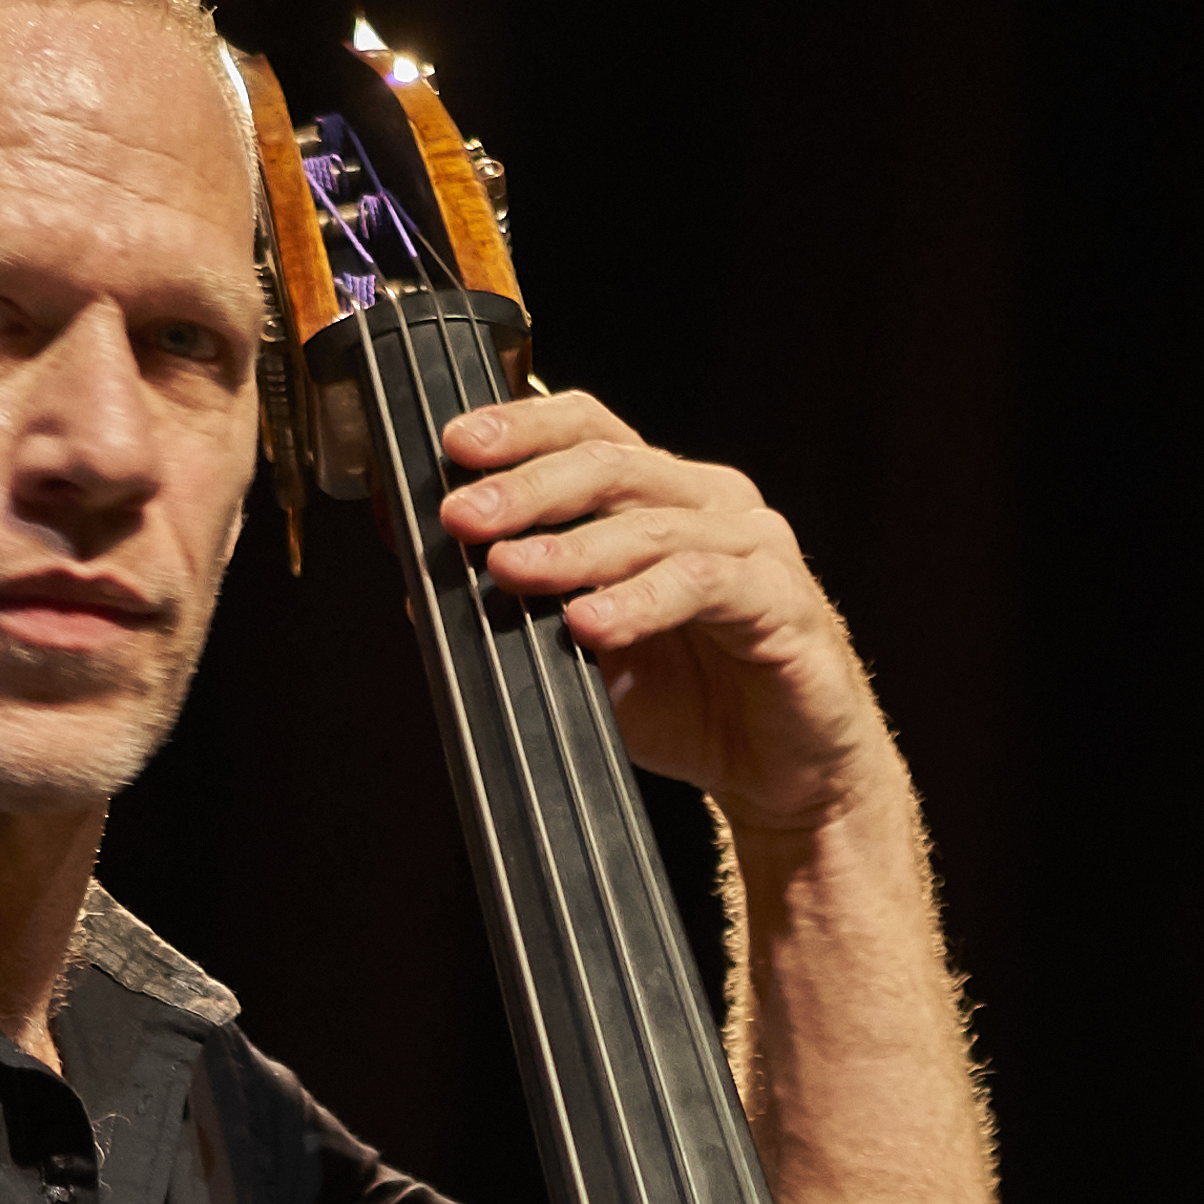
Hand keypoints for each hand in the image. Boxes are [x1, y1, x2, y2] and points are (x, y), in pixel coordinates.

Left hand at [440, 395, 896, 835]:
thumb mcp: (583, 653)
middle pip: (611, 466)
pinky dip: (640, 602)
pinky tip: (590, 624)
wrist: (783, 775)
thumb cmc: (690, 704)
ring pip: (651, 526)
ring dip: (571, 549)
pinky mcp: (782, 601)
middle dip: (527, 489)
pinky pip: (703, 587)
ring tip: (509, 570)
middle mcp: (710, 502)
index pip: (589, 430)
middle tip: (462, 516)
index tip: (454, 447)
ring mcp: (753, 546)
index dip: (521, 428)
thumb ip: (520, 609)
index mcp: (662, 494)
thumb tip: (421, 588)